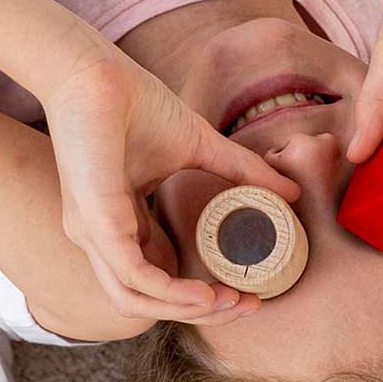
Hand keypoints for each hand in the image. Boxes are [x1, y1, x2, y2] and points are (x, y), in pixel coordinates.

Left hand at [42, 53, 300, 324]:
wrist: (95, 70)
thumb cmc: (135, 102)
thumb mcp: (200, 145)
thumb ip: (241, 171)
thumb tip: (289, 190)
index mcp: (118, 225)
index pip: (157, 280)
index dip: (201, 294)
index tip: (246, 291)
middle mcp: (100, 238)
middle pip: (148, 300)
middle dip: (201, 311)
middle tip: (248, 303)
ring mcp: (93, 234)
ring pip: (136, 300)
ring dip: (187, 310)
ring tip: (231, 301)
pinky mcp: (94, 222)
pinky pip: (131, 275)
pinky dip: (170, 292)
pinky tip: (206, 292)